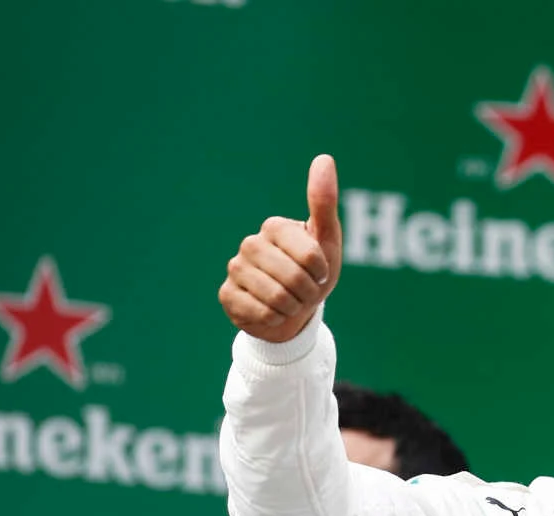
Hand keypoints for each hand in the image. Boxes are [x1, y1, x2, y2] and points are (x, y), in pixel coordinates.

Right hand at [219, 154, 343, 343]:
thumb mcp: (326, 240)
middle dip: (307, 293)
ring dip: (292, 307)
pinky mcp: (227, 295)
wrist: (292, 310)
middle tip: (304, 291)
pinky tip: (272, 311)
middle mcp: (250, 243)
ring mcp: (235, 269)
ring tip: (290, 301)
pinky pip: (260, 313)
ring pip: (276, 298)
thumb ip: (324, 202)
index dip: (321, 273)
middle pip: (293, 279)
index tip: (319, 272)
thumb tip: (324, 158)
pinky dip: (274, 319)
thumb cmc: (314, 272)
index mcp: (275, 227)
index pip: (310, 256)